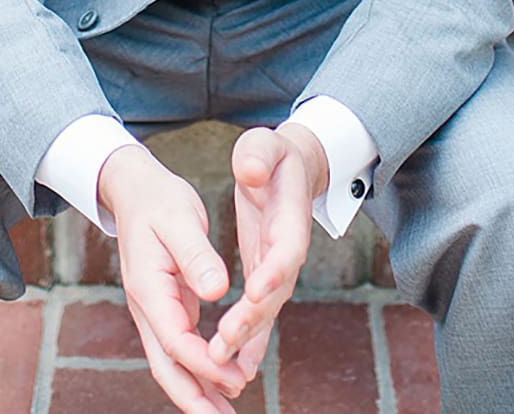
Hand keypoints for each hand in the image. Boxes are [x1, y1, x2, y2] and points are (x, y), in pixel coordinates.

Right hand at [97, 146, 245, 412]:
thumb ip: (197, 255)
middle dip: (193, 398)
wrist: (134, 189)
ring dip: (196, 391)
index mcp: (148, 288)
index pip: (176, 339)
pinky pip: (180, 348)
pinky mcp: (166, 307)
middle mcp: (147, 307)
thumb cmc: (159, 200)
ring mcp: (154, 310)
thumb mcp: (180, 219)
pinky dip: (198, 370)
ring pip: (171, 363)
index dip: (204, 364)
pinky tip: (220, 381)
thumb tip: (217, 290)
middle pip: (165, 366)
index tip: (234, 379)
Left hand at [208, 123, 325, 381]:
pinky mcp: (266, 277)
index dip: (273, 271)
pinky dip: (251, 340)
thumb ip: (258, 155)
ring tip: (222, 365)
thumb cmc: (272, 155)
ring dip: (246, 339)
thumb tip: (250, 169)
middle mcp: (288, 251)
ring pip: (266, 310)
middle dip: (251, 319)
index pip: (285, 249)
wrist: (291, 169)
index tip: (253, 292)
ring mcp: (278, 268)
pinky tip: (238, 367)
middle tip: (223, 344)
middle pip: (274, 291)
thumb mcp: (264, 146)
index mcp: (290, 219)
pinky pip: (260, 314)